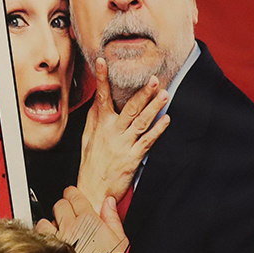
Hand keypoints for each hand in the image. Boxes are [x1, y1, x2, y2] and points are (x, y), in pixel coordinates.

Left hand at [40, 187, 126, 252]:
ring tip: (58, 230)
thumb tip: (109, 202)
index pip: (74, 196)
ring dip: (50, 223)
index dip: (72, 194)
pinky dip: (44, 238)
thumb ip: (113, 218)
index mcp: (89, 220)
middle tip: (67, 212)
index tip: (72, 195)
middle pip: (59, 205)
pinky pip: (40, 238)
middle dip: (63, 206)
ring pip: (45, 221)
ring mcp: (58, 240)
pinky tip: (52, 243)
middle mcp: (71, 227)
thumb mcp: (121, 241)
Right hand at [76, 60, 169, 212]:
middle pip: (130, 108)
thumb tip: (97, 100)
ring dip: (154, 107)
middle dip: (143, 93)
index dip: (101, 78)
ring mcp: (124, 145)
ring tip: (165, 94)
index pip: (101, 97)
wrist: (93, 191)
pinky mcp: (133, 158)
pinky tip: (166, 120)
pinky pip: (148, 141)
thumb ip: (94, 118)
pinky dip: (158, 130)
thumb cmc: (90, 164)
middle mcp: (112, 132)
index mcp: (99, 125)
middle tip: (154, 79)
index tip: (102, 61)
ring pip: (141, 122)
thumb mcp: (87, 139)